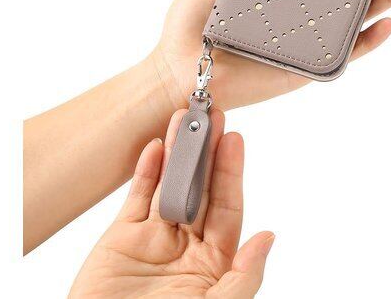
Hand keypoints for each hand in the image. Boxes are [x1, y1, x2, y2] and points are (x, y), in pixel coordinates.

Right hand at [69, 110, 273, 298]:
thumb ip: (242, 274)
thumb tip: (268, 237)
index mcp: (213, 259)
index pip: (227, 206)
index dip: (230, 172)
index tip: (233, 140)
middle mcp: (186, 243)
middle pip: (200, 187)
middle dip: (205, 152)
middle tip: (211, 116)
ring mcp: (154, 237)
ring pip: (169, 184)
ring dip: (177, 152)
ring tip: (183, 118)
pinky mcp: (123, 237)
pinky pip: (137, 197)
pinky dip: (145, 171)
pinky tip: (156, 147)